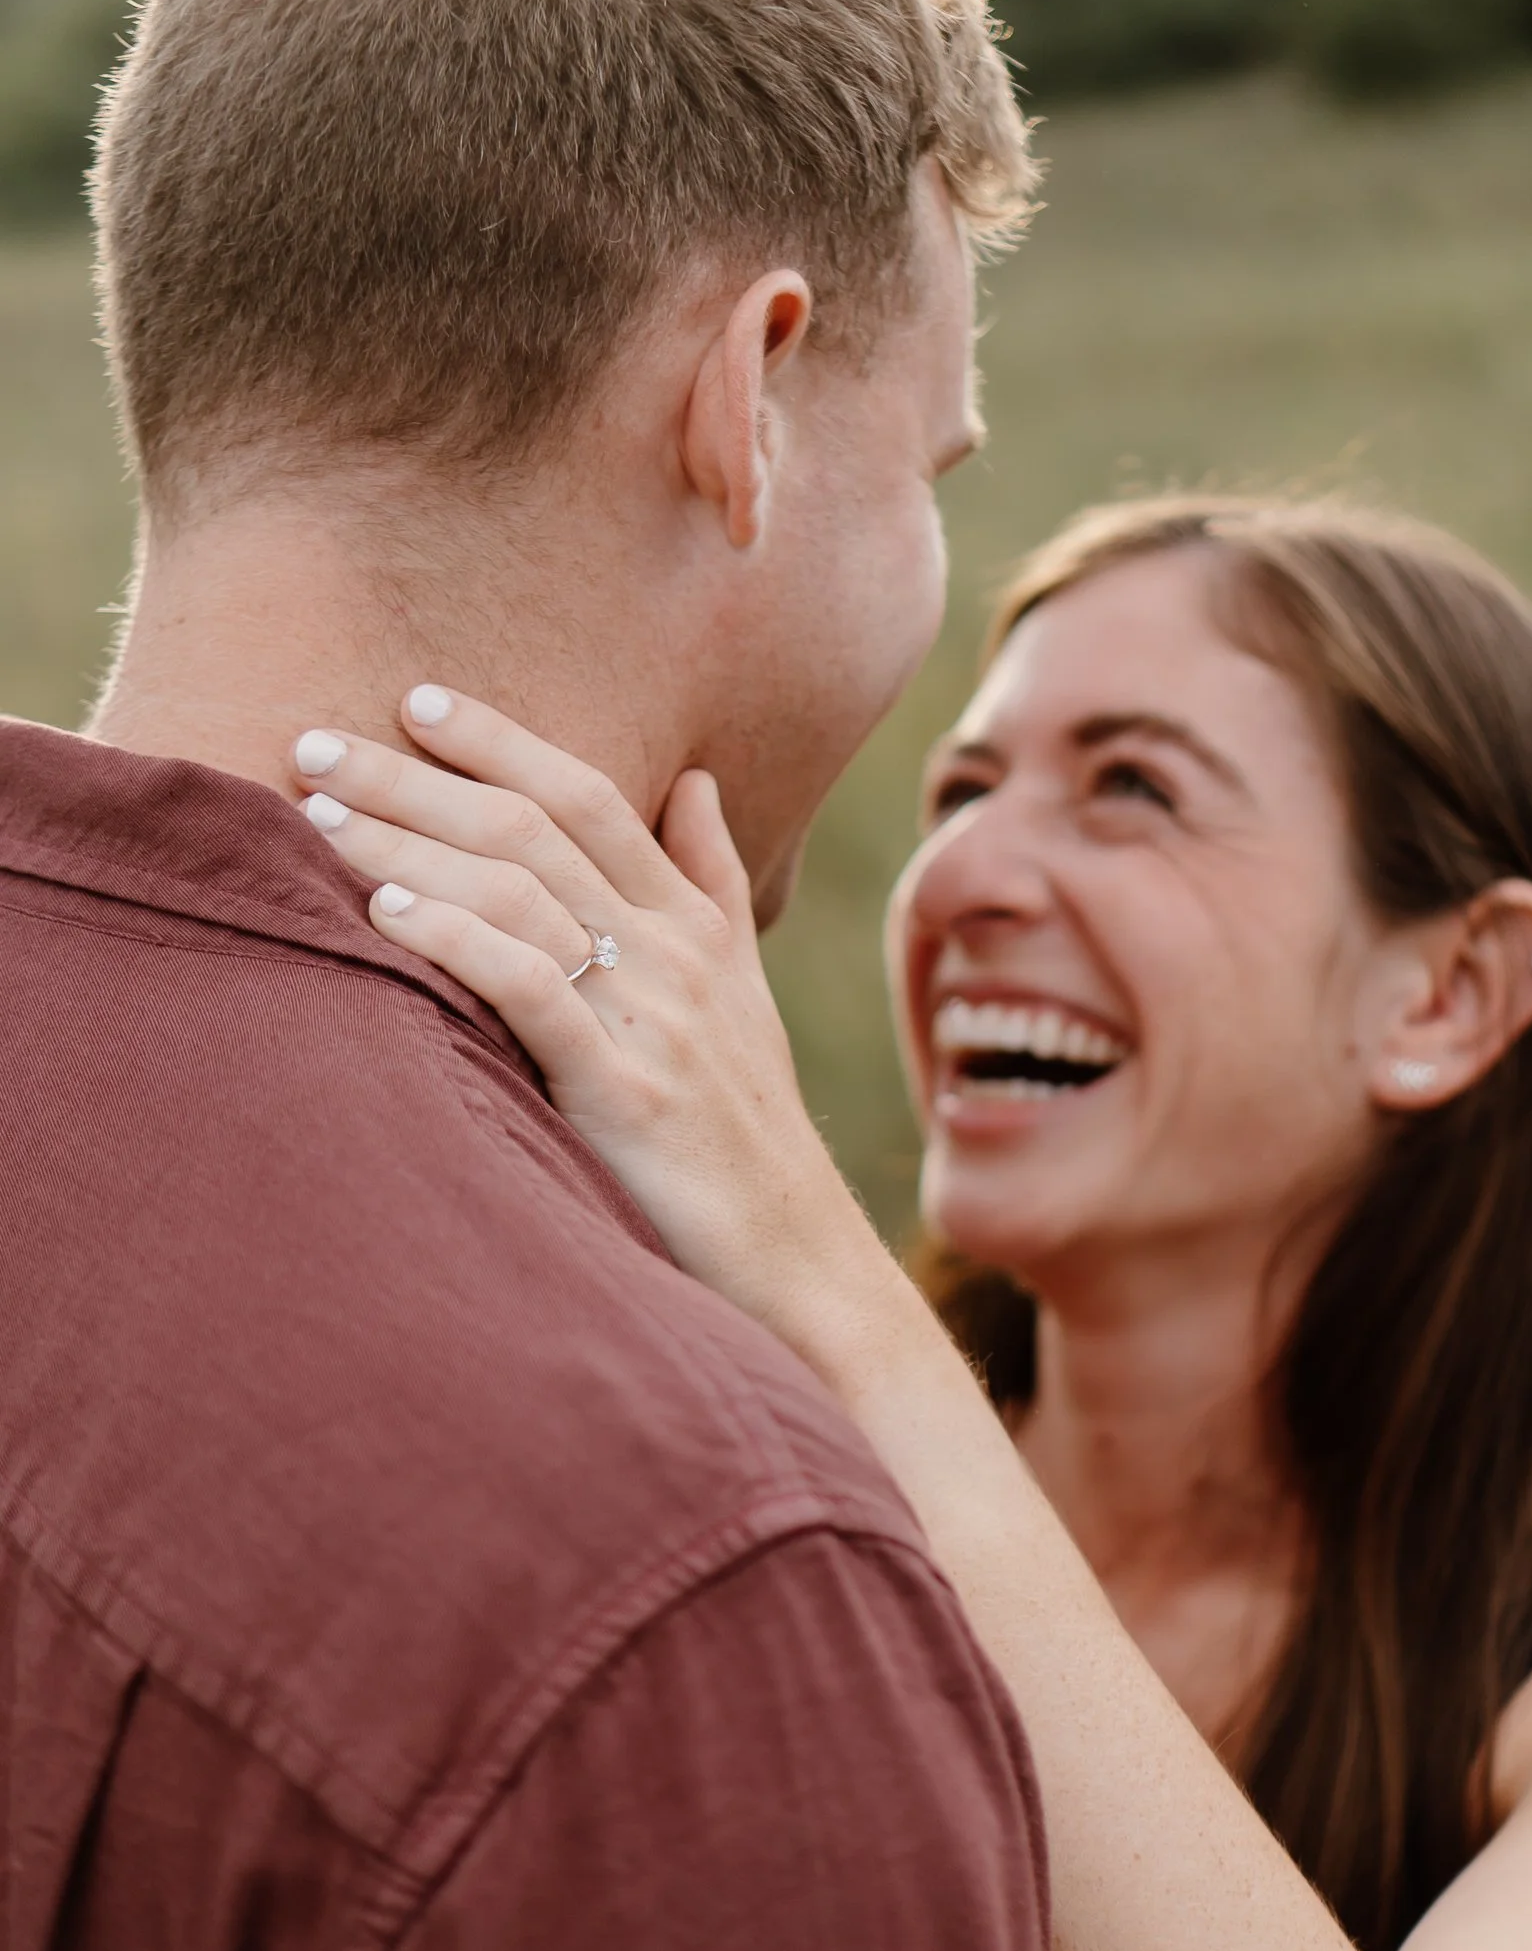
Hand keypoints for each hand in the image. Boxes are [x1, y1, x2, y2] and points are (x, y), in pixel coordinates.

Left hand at [290, 689, 885, 1358]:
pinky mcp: (624, 1094)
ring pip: (519, 897)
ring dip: (409, 846)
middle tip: (317, 742)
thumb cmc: (747, 1124)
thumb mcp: (742, 989)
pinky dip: (458, 941)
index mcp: (694, 925)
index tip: (416, 700)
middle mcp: (673, 955)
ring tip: (319, 816)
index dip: (502, 741)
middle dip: (418, 779)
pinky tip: (388, 911)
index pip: (588, 799)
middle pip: (533, 832)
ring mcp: (651, 1021)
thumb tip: (693, 780)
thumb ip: (711, 881)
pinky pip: (532, 993)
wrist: (795, 1251)